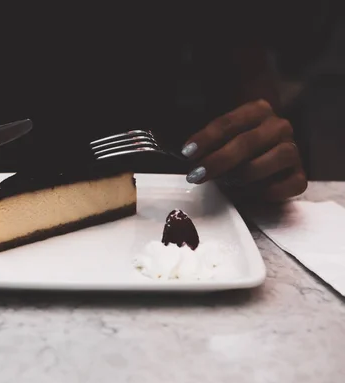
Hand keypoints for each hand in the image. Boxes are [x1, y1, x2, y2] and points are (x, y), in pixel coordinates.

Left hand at [180, 99, 306, 201]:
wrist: (262, 149)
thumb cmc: (230, 142)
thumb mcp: (213, 134)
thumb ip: (195, 140)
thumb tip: (163, 143)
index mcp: (257, 109)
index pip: (227, 123)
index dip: (205, 139)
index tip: (186, 153)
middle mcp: (279, 126)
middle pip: (246, 143)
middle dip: (217, 162)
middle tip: (195, 175)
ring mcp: (292, 150)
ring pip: (270, 162)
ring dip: (242, 176)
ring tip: (225, 183)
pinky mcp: (299, 175)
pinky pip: (288, 185)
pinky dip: (266, 192)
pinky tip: (247, 193)